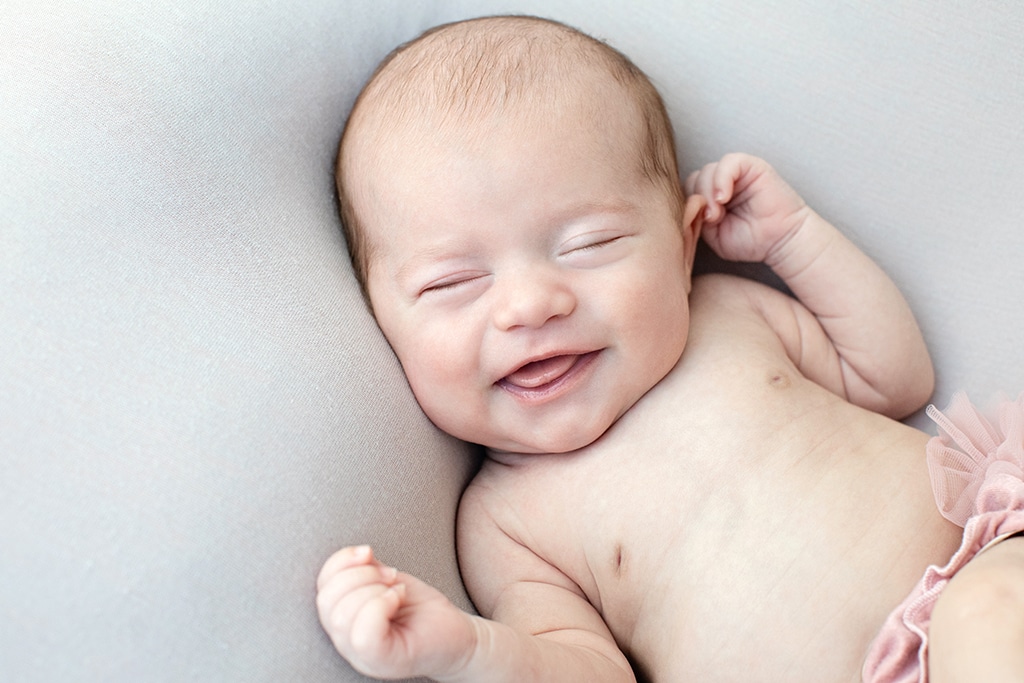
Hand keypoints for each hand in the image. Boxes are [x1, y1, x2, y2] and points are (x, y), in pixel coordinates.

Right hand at [316, 545, 476, 679]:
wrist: (457, 636)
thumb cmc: (421, 611)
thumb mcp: (386, 581)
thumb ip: (365, 570)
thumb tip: (358, 553)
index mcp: (343, 621)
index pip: (320, 588)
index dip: (340, 561)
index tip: (369, 553)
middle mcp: (346, 642)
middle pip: (326, 600)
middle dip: (360, 574)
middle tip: (390, 576)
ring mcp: (361, 656)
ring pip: (342, 615)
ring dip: (373, 588)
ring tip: (396, 589)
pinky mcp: (382, 661)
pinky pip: (364, 633)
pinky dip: (381, 605)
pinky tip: (398, 599)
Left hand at [685, 153, 810, 265]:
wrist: (781, 242)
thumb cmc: (751, 241)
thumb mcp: (714, 235)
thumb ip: (698, 219)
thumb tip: (685, 205)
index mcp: (711, 198)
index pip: (688, 192)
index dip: (690, 207)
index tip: (700, 225)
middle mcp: (722, 183)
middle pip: (695, 179)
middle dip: (698, 200)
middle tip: (711, 220)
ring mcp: (737, 174)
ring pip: (708, 171)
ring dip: (708, 193)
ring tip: (718, 214)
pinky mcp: (752, 166)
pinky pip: (728, 163)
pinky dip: (721, 179)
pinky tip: (724, 198)